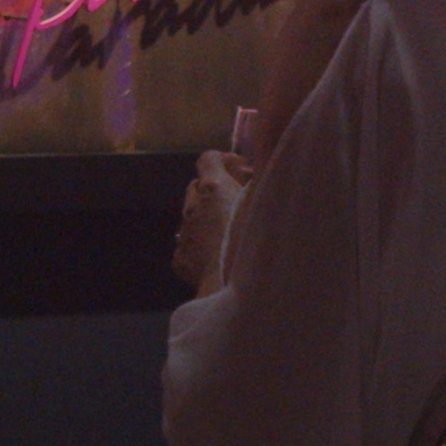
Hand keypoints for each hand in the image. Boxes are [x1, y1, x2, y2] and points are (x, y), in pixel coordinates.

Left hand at [173, 150, 251, 295]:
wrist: (232, 286)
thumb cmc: (256, 242)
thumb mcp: (266, 202)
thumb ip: (261, 181)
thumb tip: (257, 171)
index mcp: (214, 188)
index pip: (208, 159)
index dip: (222, 161)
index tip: (237, 169)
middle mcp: (194, 206)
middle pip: (197, 186)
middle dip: (214, 189)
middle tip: (235, 201)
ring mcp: (184, 233)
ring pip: (192, 217)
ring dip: (207, 219)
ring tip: (228, 233)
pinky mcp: (180, 259)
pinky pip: (188, 246)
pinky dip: (200, 246)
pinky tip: (216, 257)